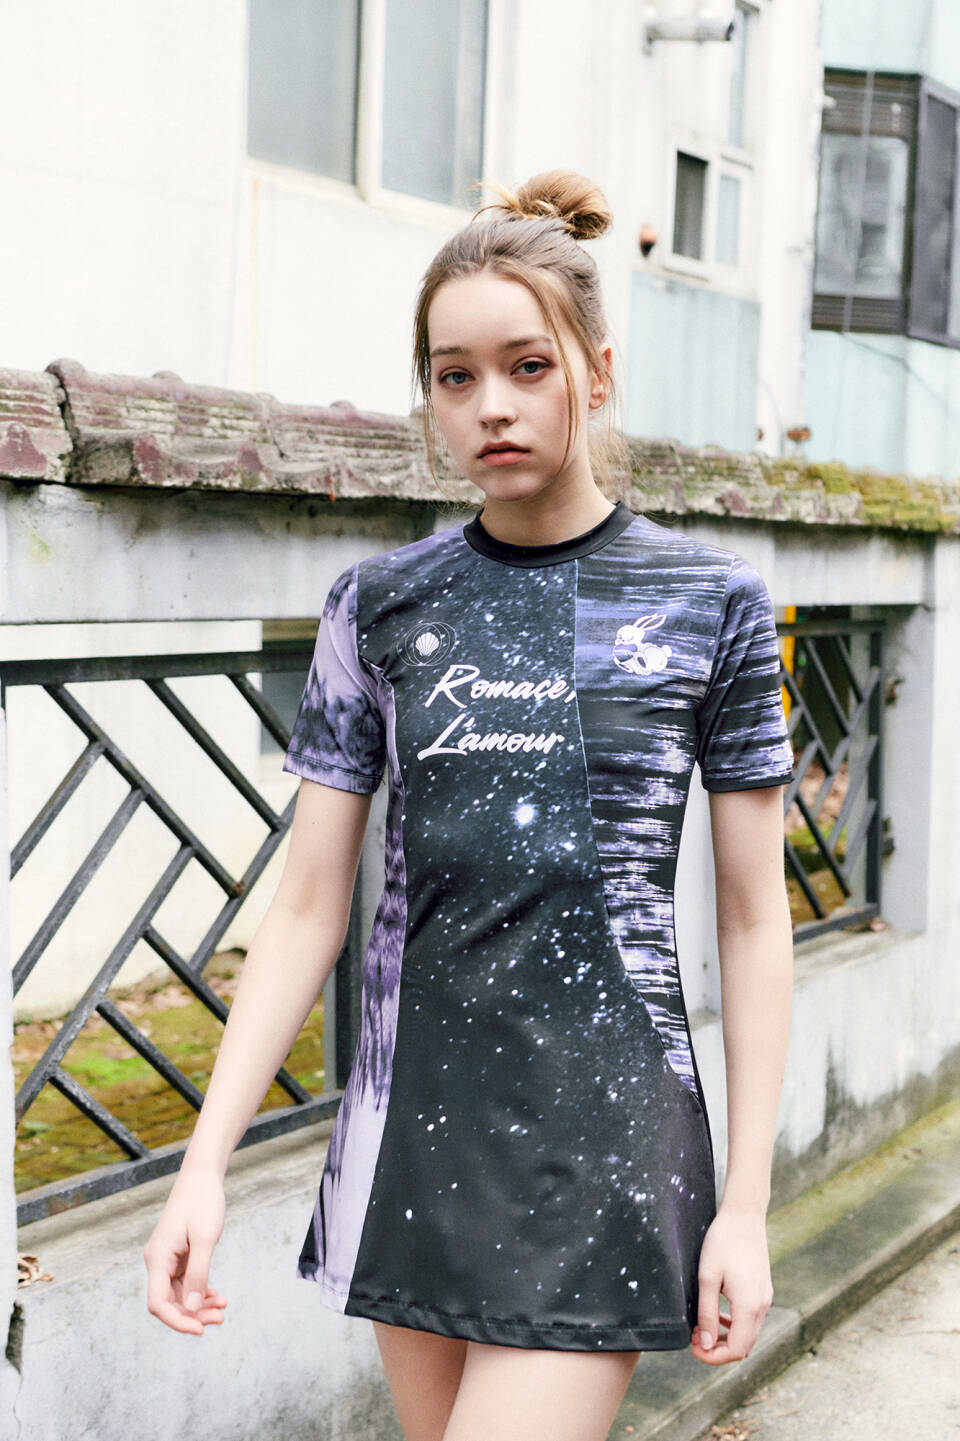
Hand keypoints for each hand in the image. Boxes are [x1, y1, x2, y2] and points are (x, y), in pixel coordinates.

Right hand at [144, 1164, 227, 1335]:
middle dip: (193, 1315)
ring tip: (222, 1307)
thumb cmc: (203, 1202)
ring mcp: (167, 1260)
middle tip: (220, 1318)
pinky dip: (200, 1291)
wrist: (202, 1176)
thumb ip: (199, 1273)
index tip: (200, 1330)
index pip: (158, 1304)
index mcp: (158, 1259)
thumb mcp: (206, 1238)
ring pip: (178, 1294)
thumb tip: (194, 1308)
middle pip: (168, 1302)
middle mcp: (157, 1262)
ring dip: (199, 1305)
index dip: (177, 1321)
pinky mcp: (177, 1256)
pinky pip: (185, 1283)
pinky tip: (216, 1295)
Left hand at [689, 1205, 772, 1365]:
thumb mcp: (707, 1277)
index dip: (713, 1356)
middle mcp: (762, 1306)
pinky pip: (750, 1319)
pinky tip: (716, 1313)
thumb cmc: (723, 1241)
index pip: (735, 1350)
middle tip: (694, 1338)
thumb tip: (705, 1345)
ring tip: (701, 1327)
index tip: (692, 1347)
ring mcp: (765, 1298)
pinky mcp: (762, 1290)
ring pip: (747, 1334)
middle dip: (718, 1350)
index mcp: (749, 1306)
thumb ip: (707, 1313)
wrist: (744, 1215)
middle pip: (743, 1346)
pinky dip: (734, 1324)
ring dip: (725, 1337)